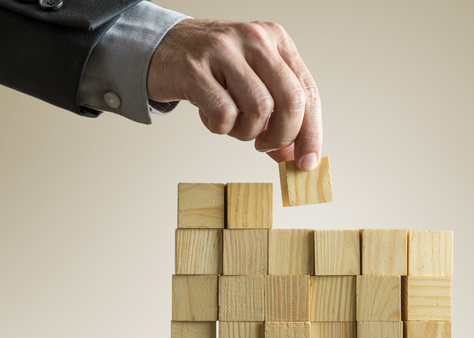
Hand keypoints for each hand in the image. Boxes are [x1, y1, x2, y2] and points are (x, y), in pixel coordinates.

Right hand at [147, 19, 321, 170]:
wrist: (162, 47)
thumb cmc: (213, 68)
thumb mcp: (253, 82)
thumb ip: (277, 115)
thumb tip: (295, 156)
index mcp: (276, 40)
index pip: (308, 92)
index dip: (311, 133)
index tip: (307, 162)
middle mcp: (254, 39)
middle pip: (291, 101)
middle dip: (283, 137)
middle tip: (266, 147)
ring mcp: (224, 51)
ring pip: (259, 110)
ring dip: (247, 132)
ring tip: (233, 125)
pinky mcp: (195, 69)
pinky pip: (224, 114)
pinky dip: (220, 127)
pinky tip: (211, 116)